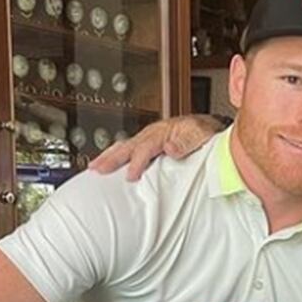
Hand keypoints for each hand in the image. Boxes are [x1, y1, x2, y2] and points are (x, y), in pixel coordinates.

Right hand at [90, 114, 225, 179]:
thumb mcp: (200, 135)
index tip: (131, 176)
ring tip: (94, 167)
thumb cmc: (203, 131)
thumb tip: (170, 148)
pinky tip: (106, 163)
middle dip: (112, 157)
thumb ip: (186, 142)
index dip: (137, 162)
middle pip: (128, 145)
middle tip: (97, 169)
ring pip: (124, 145)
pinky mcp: (147, 144)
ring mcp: (148, 138)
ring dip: (108, 156)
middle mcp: (152, 133)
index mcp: (163, 132)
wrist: (207, 125)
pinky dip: (114, 155)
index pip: (146, 148)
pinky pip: (127, 148)